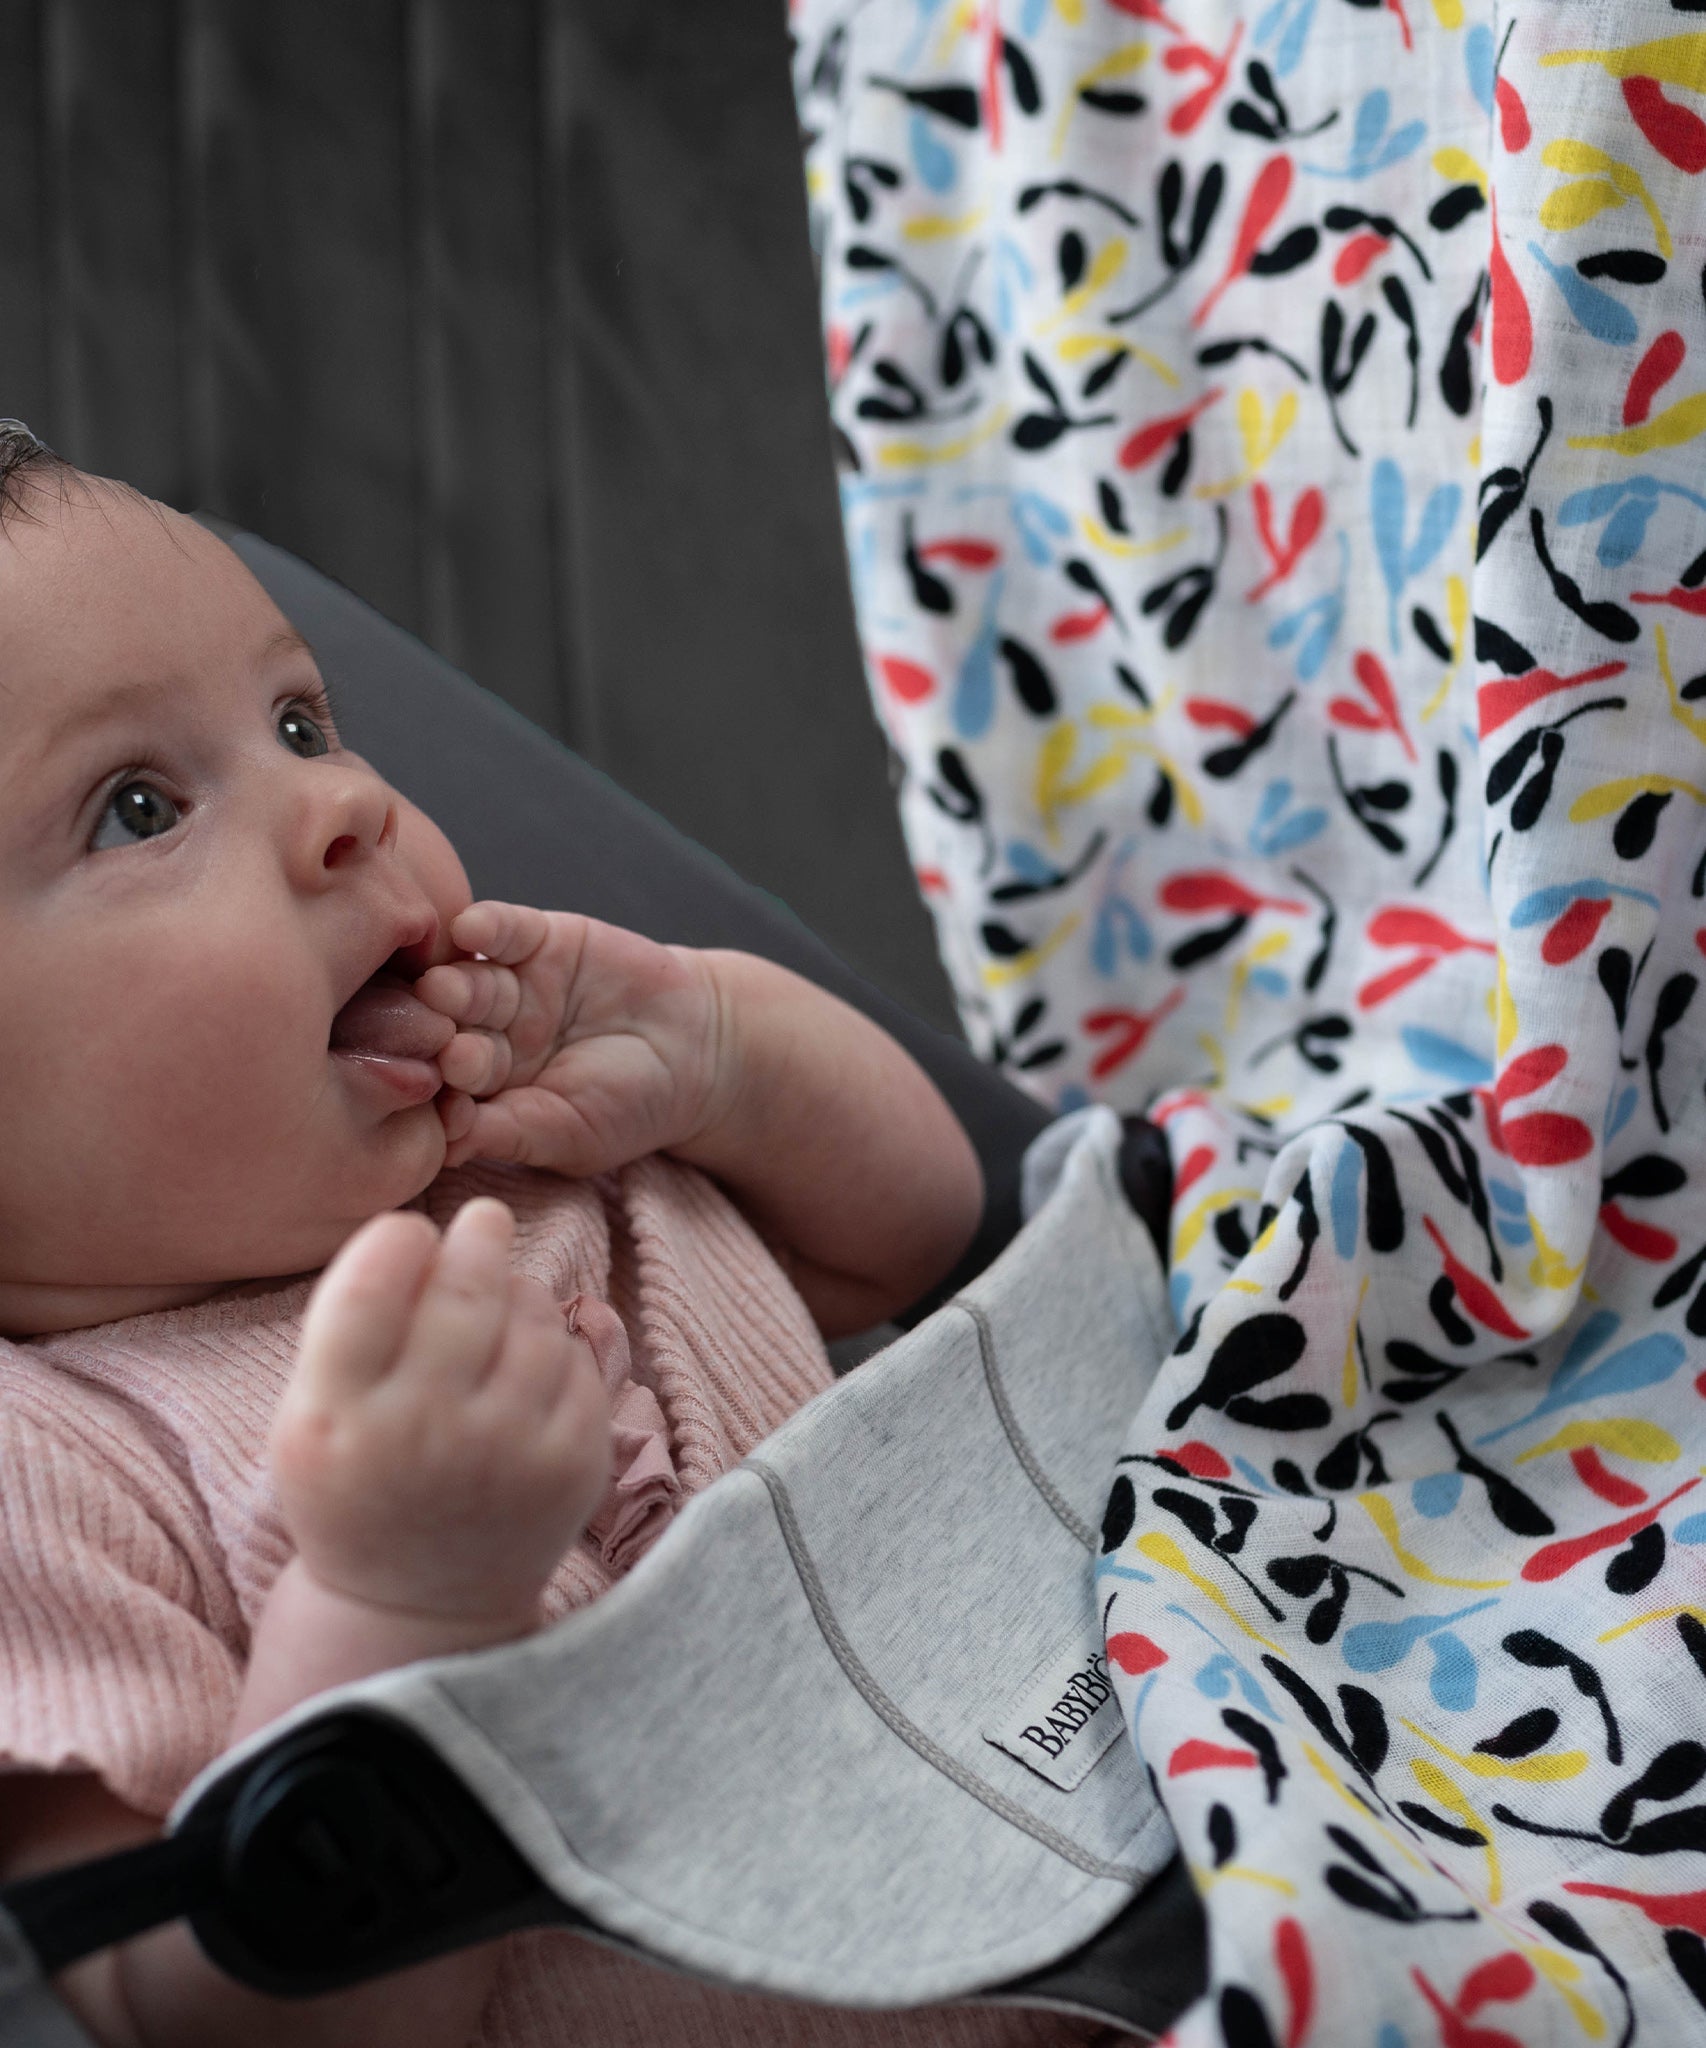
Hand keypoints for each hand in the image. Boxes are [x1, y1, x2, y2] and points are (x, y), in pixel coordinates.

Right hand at [270, 1197, 610, 1630]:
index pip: (370, 1290)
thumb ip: (348, 1326)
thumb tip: (421, 1229)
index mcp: (335, 1421)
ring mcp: (506, 1454)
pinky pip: (578, 1362)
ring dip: (520, 1293)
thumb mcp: (310, 1417)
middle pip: (464, 1291)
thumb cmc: (358, 1483)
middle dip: (478, 1239)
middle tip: (484, 1219)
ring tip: (500, 1305)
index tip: (410, 1230)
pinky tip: (531, 1364)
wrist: (418, 1606)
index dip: (397, 1240)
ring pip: (531, 1318)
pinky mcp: (571, 1467)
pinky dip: (558, 1347)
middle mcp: (421, 1436)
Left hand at [416, 902, 731, 1178]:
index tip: (444, 1105)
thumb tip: (444, 1148)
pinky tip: (469, 929)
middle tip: (443, 1046)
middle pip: (450, 1033)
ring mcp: (508, 986)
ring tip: (444, 989)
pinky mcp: (537, 939)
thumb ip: (508, 1134)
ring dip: (455, 986)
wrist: (697, 1051)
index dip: (442, 1096)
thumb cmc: (630, 1107)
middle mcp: (485, 1034)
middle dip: (442, 1038)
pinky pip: (503, 929)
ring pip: (469, 982)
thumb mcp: (570, 1135)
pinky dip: (485, 926)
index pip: (447, 1090)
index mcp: (483, 1090)